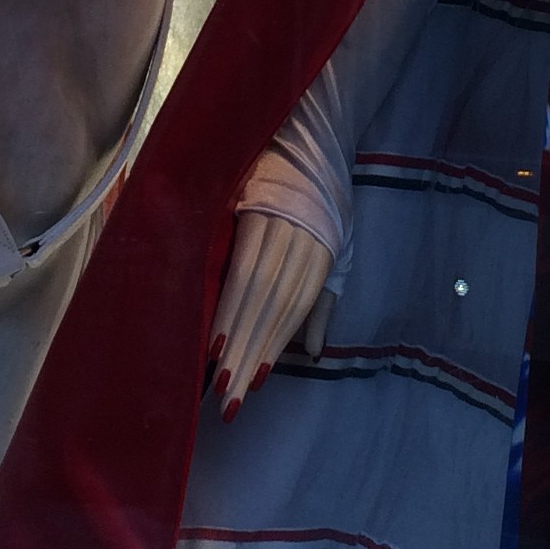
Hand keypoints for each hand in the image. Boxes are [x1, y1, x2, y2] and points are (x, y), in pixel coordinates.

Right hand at [211, 210, 333, 415]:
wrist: (306, 147)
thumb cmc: (321, 208)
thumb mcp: (335, 253)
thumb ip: (321, 305)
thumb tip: (312, 353)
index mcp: (322, 255)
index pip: (294, 311)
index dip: (273, 347)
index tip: (252, 383)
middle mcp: (300, 244)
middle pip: (272, 310)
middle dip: (249, 357)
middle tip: (230, 401)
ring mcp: (275, 229)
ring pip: (254, 294)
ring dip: (234, 339)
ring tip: (219, 377)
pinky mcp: (249, 214)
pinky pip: (237, 267)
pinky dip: (226, 304)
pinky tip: (214, 334)